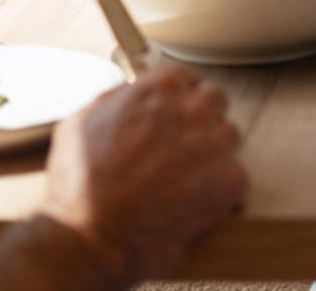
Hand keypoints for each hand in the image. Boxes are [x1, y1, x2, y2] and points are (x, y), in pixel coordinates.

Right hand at [39, 63, 245, 282]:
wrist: (90, 239)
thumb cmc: (79, 186)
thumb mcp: (81, 122)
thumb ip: (115, 98)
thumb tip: (131, 90)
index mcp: (159, 89)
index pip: (187, 76)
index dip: (178, 96)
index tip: (173, 112)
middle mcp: (193, 110)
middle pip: (214, 100)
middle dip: (200, 119)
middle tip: (180, 147)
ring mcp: (215, 144)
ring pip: (229, 136)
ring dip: (212, 152)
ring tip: (184, 179)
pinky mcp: (230, 180)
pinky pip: (235, 175)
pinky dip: (219, 188)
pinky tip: (193, 201)